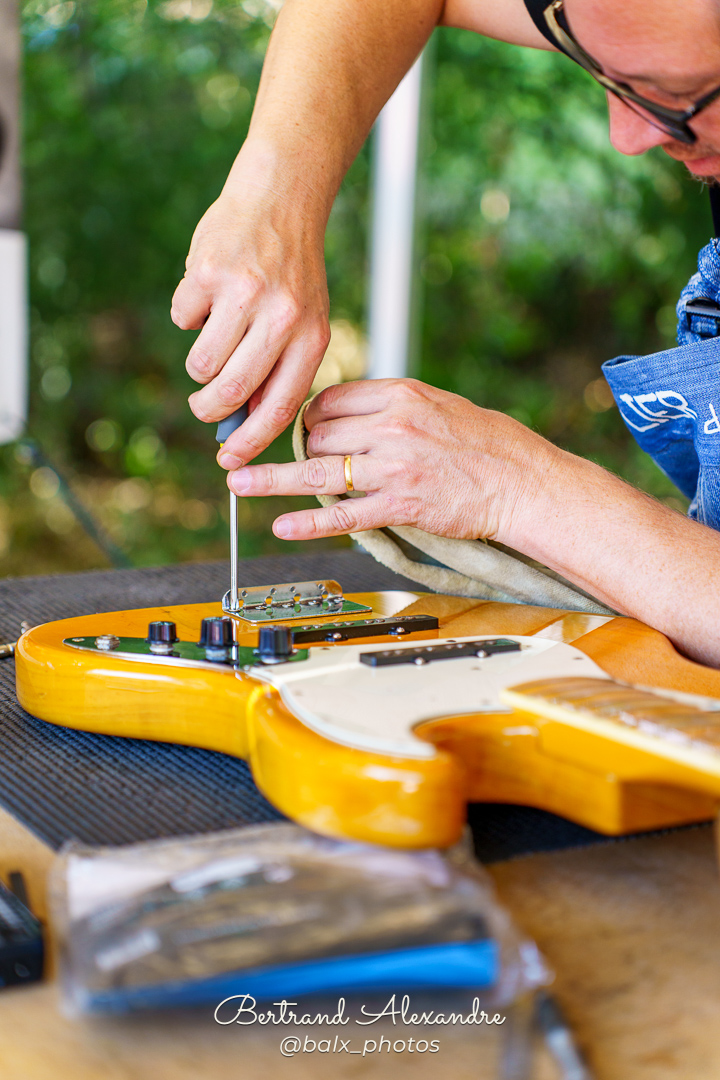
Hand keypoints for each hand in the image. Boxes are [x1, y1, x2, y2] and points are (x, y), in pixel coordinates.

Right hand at [171, 145, 331, 465]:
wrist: (281, 198)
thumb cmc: (291, 272)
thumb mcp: (305, 321)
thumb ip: (281, 370)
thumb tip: (243, 425)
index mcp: (311, 337)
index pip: (280, 406)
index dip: (252, 441)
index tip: (229, 463)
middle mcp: (281, 318)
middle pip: (232, 392)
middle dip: (209, 410)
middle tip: (202, 408)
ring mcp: (243, 294)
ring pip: (202, 362)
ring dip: (199, 363)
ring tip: (215, 338)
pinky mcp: (208, 272)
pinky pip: (183, 318)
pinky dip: (189, 313)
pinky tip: (210, 291)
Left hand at [226, 378, 554, 541]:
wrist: (519, 479)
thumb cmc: (481, 441)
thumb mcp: (434, 403)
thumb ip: (386, 406)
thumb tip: (341, 413)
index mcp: (398, 393)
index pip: (328, 400)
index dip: (306, 418)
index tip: (300, 431)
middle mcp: (391, 426)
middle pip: (317, 436)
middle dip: (301, 452)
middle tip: (295, 464)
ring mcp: (393, 467)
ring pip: (317, 472)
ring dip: (272, 480)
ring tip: (239, 483)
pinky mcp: (400, 505)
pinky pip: (343, 514)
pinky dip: (308, 523)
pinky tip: (281, 526)